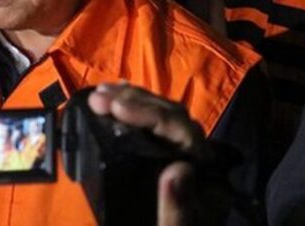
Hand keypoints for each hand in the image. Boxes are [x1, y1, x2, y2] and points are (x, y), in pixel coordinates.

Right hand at [88, 83, 204, 225]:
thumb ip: (177, 211)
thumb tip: (177, 170)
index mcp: (205, 180)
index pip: (182, 133)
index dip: (149, 114)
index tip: (115, 107)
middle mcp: (200, 165)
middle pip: (174, 119)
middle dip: (136, 102)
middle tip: (99, 97)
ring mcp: (184, 163)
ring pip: (166, 119)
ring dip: (134, 102)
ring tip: (102, 93)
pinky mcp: (166, 165)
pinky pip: (156, 131)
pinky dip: (136, 113)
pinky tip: (117, 104)